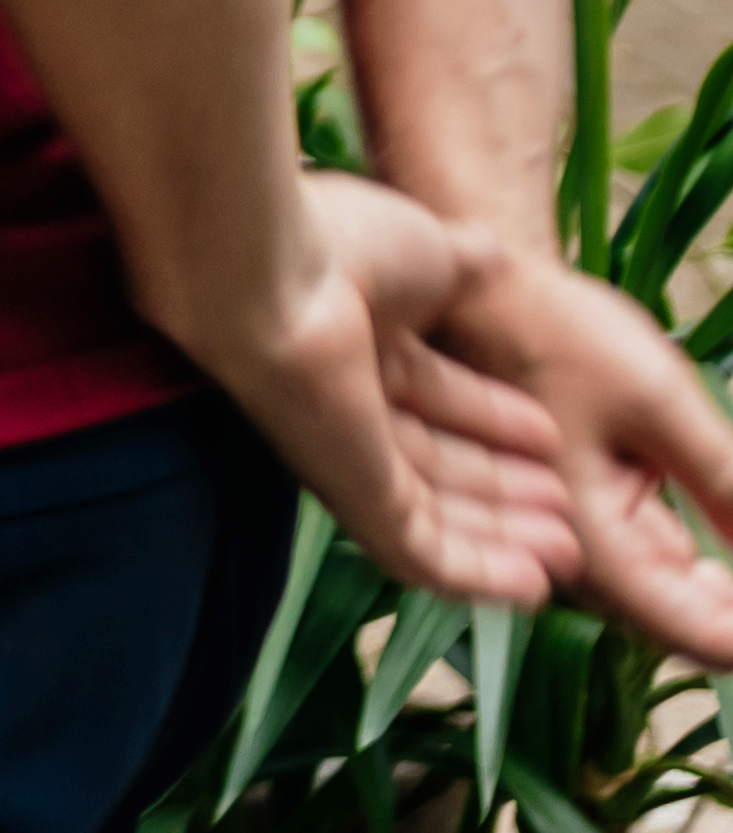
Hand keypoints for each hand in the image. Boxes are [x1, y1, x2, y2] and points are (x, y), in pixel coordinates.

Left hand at [174, 171, 579, 611]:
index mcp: (359, 340)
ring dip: (502, 536)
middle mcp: (345, 401)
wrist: (267, 272)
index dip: (493, 419)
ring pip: (433, 514)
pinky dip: (477, 573)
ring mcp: (345, 453)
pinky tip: (532, 588)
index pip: (433, 395)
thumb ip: (462, 261)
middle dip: (502, 486)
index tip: (552, 437)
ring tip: (566, 550)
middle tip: (565, 504)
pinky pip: (419, 552)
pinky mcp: (350, 496)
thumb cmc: (338, 244)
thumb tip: (492, 253)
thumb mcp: (425, 251)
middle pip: (435, 462)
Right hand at [425, 230, 732, 656]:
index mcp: (586, 549)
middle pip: (687, 625)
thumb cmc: (551, 333)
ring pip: (673, 593)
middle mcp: (571, 562)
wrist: (472, 287)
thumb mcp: (660, 401)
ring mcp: (574, 540)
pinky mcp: (583, 513)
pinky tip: (726, 525)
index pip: (703, 636)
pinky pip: (654, 556)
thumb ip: (728, 483)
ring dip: (727, 586)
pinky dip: (701, 555)